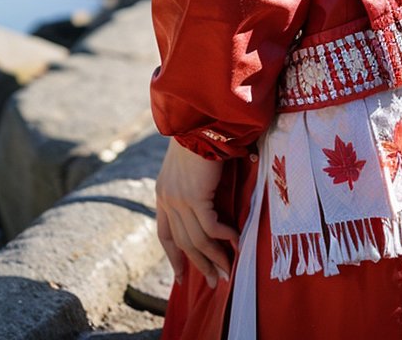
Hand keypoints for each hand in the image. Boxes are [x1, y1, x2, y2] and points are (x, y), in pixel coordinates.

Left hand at [155, 138, 239, 288]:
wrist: (199, 119)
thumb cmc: (202, 137)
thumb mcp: (193, 169)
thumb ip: (199, 190)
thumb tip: (218, 210)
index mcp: (163, 194)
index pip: (166, 234)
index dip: (174, 257)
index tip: (181, 278)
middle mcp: (167, 199)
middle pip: (183, 243)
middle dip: (200, 265)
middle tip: (215, 282)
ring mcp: (179, 199)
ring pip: (197, 240)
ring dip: (215, 258)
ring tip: (229, 270)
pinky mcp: (194, 196)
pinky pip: (211, 227)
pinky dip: (225, 236)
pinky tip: (237, 240)